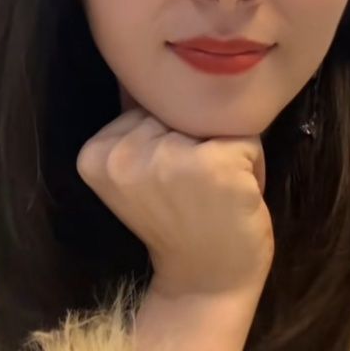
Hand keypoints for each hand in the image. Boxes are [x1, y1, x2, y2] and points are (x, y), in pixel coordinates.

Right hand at [76, 105, 274, 298]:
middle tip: (195, 189)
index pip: (147, 105)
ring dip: (226, 151)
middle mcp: (126, 153)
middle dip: (197, 141)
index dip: (169, 138)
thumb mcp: (139, 171)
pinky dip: (253, 164)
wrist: (205, 284)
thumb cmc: (178, 221)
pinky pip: (247, 138)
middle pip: (180, 108)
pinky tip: (235, 196)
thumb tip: (146, 66)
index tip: (168, 180)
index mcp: (96, 153)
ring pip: (214, 119)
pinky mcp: (214, 166)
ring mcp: (169, 159)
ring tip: (214, 192)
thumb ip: (137, 125)